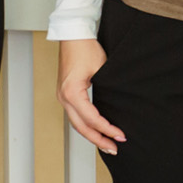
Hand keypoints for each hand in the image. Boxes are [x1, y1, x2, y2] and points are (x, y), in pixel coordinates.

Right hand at [57, 39, 125, 154]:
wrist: (73, 34)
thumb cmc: (84, 47)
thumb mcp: (101, 70)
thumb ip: (108, 91)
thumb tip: (118, 109)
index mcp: (72, 92)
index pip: (92, 119)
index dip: (107, 129)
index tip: (120, 135)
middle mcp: (63, 97)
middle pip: (81, 127)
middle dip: (98, 140)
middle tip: (114, 148)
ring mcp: (62, 96)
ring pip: (76, 123)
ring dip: (91, 135)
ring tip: (107, 144)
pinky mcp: (65, 93)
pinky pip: (75, 115)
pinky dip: (86, 125)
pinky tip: (96, 130)